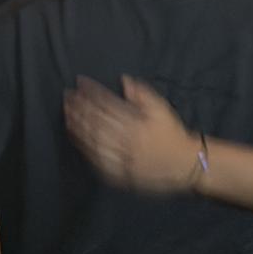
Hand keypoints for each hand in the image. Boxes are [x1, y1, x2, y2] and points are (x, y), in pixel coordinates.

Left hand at [65, 76, 197, 194]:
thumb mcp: (162, 108)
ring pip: (94, 140)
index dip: (92, 92)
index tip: (80, 83)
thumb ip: (142, 93)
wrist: (186, 164)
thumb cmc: (173, 134)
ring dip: (78, 125)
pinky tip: (75, 137)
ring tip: (66, 113)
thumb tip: (123, 80)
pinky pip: (97, 160)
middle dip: (80, 107)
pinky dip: (84, 147)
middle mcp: (128, 141)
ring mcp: (122, 158)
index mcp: (137, 123)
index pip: (108, 104)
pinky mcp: (120, 174)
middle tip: (67, 96)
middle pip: (97, 121)